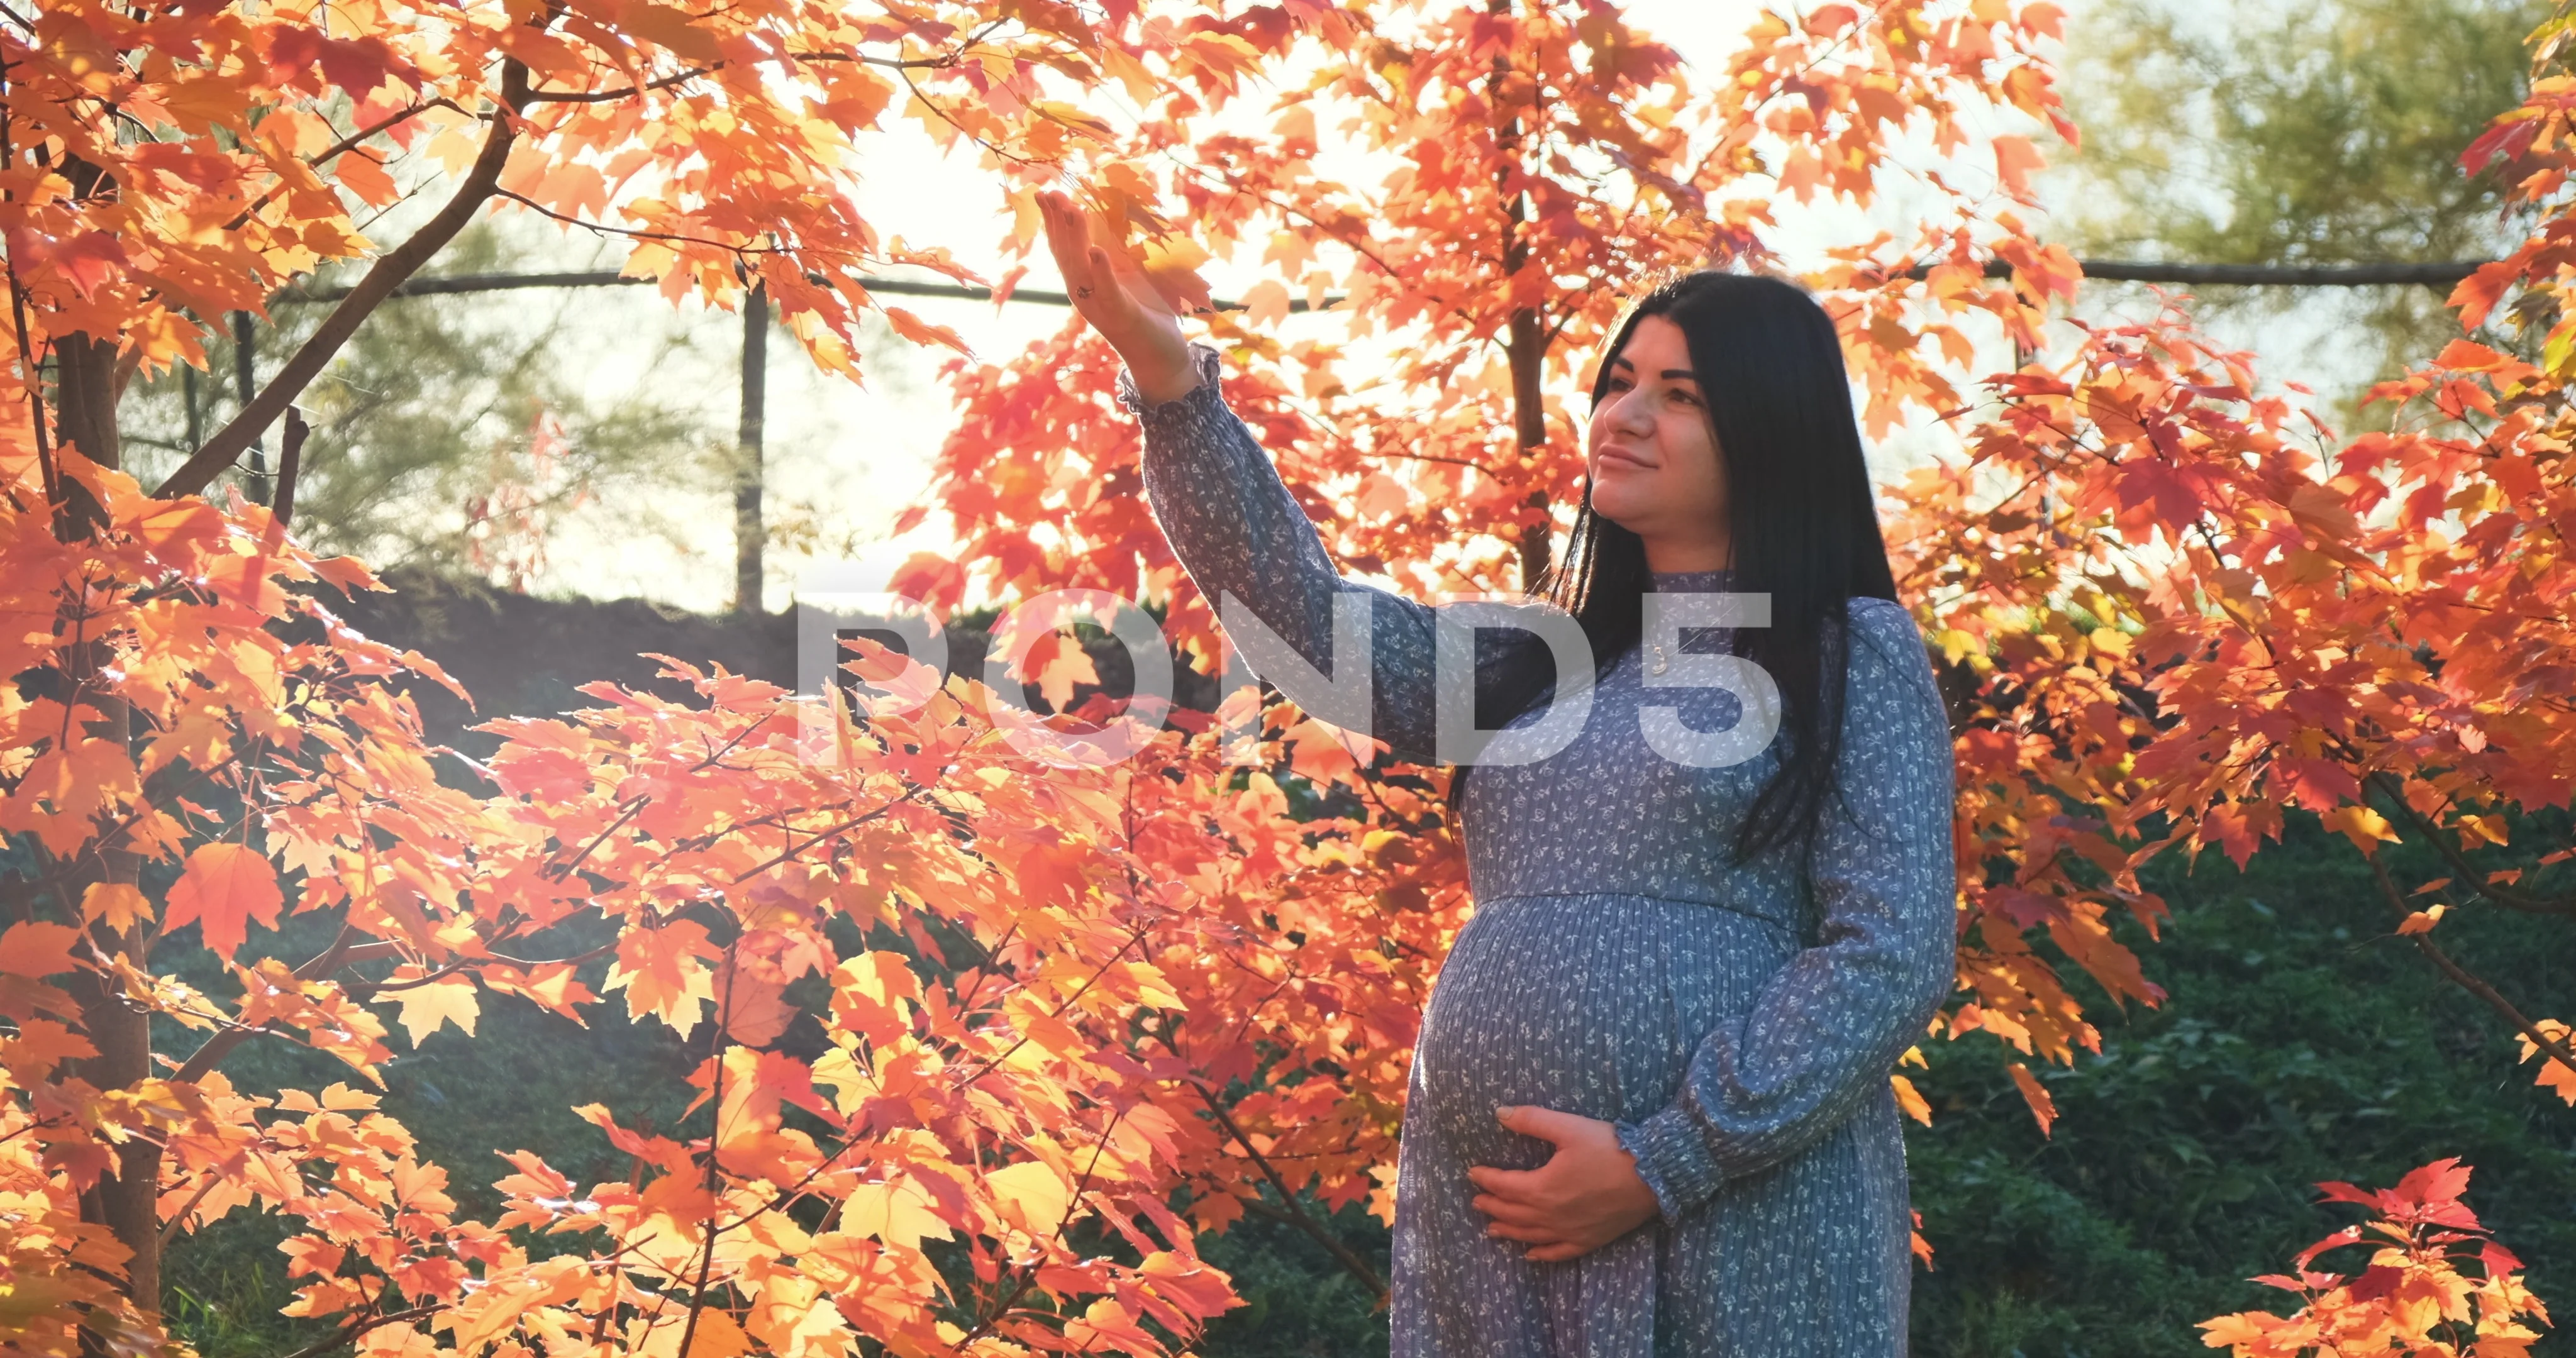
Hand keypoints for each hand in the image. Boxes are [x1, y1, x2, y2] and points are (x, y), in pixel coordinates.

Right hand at [1036, 188, 1196, 404]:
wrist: (1161, 358)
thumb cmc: (1146, 313)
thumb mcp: (1130, 275)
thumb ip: (1119, 251)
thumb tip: (1116, 216)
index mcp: (1084, 282)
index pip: (1062, 246)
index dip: (1052, 220)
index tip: (1044, 192)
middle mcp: (1084, 293)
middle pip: (1064, 253)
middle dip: (1057, 222)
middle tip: (1049, 192)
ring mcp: (1099, 305)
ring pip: (1081, 269)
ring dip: (1076, 238)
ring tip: (1072, 208)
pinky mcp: (1120, 316)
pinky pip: (1107, 291)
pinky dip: (1102, 271)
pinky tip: (1096, 251)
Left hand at [1467, 1105, 1661, 1262]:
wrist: (1654, 1175)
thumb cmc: (1610, 1148)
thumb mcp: (1568, 1127)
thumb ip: (1531, 1120)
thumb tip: (1499, 1114)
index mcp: (1542, 1188)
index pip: (1504, 1186)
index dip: (1486, 1179)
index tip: (1473, 1174)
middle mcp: (1551, 1216)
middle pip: (1512, 1213)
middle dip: (1492, 1206)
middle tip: (1477, 1202)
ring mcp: (1570, 1232)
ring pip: (1530, 1236)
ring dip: (1509, 1232)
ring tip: (1492, 1230)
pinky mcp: (1589, 1240)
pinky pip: (1559, 1253)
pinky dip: (1541, 1254)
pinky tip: (1531, 1255)